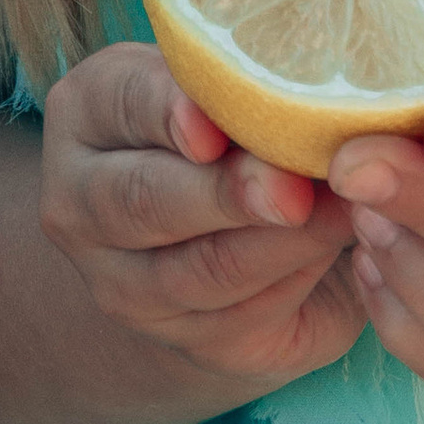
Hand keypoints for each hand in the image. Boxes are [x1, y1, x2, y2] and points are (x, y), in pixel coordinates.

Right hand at [39, 42, 363, 389]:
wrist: (208, 234)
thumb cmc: (227, 123)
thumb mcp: (218, 86)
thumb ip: (245, 83)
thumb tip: (317, 86)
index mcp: (87, 111)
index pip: (122, 102)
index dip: (169, 113)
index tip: (215, 130)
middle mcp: (81, 203)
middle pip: (144, 201)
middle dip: (226, 196)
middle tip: (293, 189)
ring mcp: (122, 284)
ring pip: (198, 272)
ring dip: (278, 246)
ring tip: (342, 214)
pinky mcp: (182, 340)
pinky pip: (242, 317)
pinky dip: (298, 282)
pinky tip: (343, 249)